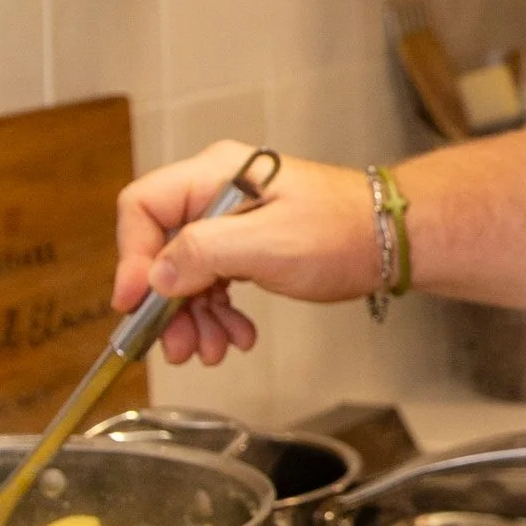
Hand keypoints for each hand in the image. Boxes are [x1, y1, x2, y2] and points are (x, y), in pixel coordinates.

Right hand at [114, 139, 383, 365]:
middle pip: (161, 247)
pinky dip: (219, 313)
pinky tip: (237, 335)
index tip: (134, 303)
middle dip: (168, 303)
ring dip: (195, 317)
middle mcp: (216, 192)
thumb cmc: (344, 232)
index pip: (144, 207)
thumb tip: (157, 275)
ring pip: (187, 272)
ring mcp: (232, 219)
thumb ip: (206, 253)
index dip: (131, 256)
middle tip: (178, 347)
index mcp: (215, 175)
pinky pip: (214, 281)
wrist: (394, 241)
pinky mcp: (248, 245)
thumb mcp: (269, 245)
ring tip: (214, 350)